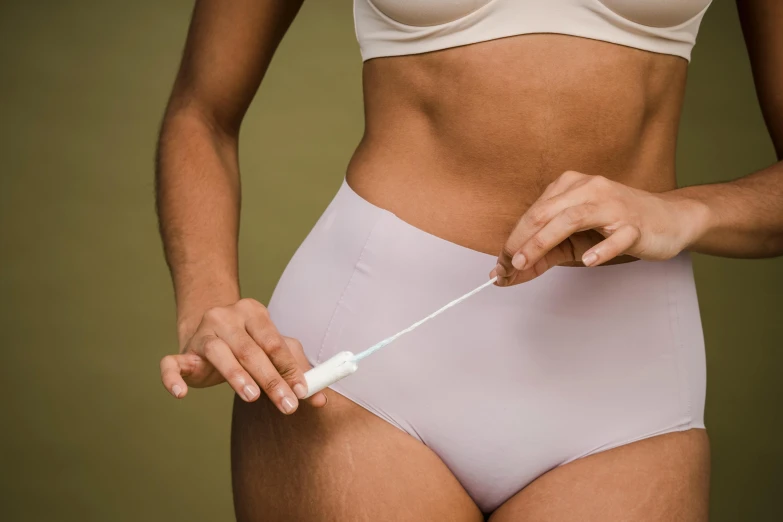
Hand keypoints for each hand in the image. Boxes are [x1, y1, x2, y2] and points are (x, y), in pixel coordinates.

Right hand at [160, 298, 326, 413]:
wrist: (206, 326)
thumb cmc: (247, 341)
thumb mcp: (273, 347)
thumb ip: (296, 369)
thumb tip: (320, 399)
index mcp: (253, 312)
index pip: (274, 343)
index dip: (290, 368)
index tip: (303, 392)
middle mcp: (226, 318)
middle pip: (250, 350)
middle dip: (271, 380)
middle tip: (287, 405)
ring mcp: (202, 334)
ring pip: (218, 353)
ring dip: (236, 376)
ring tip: (252, 396)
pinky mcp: (182, 352)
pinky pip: (171, 363)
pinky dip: (173, 378)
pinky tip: (181, 394)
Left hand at [491, 171, 707, 285]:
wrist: (669, 219)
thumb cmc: (616, 226)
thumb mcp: (574, 239)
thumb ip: (544, 252)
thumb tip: (508, 272)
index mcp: (571, 186)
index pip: (534, 213)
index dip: (514, 239)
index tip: (500, 266)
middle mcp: (590, 189)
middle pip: (547, 213)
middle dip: (522, 241)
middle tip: (507, 266)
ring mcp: (614, 205)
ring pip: (573, 219)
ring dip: (545, 241)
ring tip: (527, 262)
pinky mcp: (636, 225)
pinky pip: (618, 236)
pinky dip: (602, 249)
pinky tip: (588, 261)